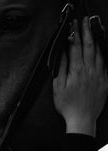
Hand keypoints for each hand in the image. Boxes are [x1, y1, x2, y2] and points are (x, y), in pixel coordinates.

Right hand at [53, 17, 107, 136]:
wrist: (82, 119)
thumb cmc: (67, 105)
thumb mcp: (58, 87)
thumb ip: (61, 69)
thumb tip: (62, 54)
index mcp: (77, 71)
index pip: (75, 48)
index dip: (74, 34)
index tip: (73, 25)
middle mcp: (89, 71)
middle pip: (88, 46)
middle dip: (86, 32)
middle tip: (84, 21)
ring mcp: (99, 75)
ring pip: (98, 52)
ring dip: (95, 39)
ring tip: (93, 29)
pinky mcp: (104, 81)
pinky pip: (105, 62)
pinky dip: (103, 52)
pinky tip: (101, 47)